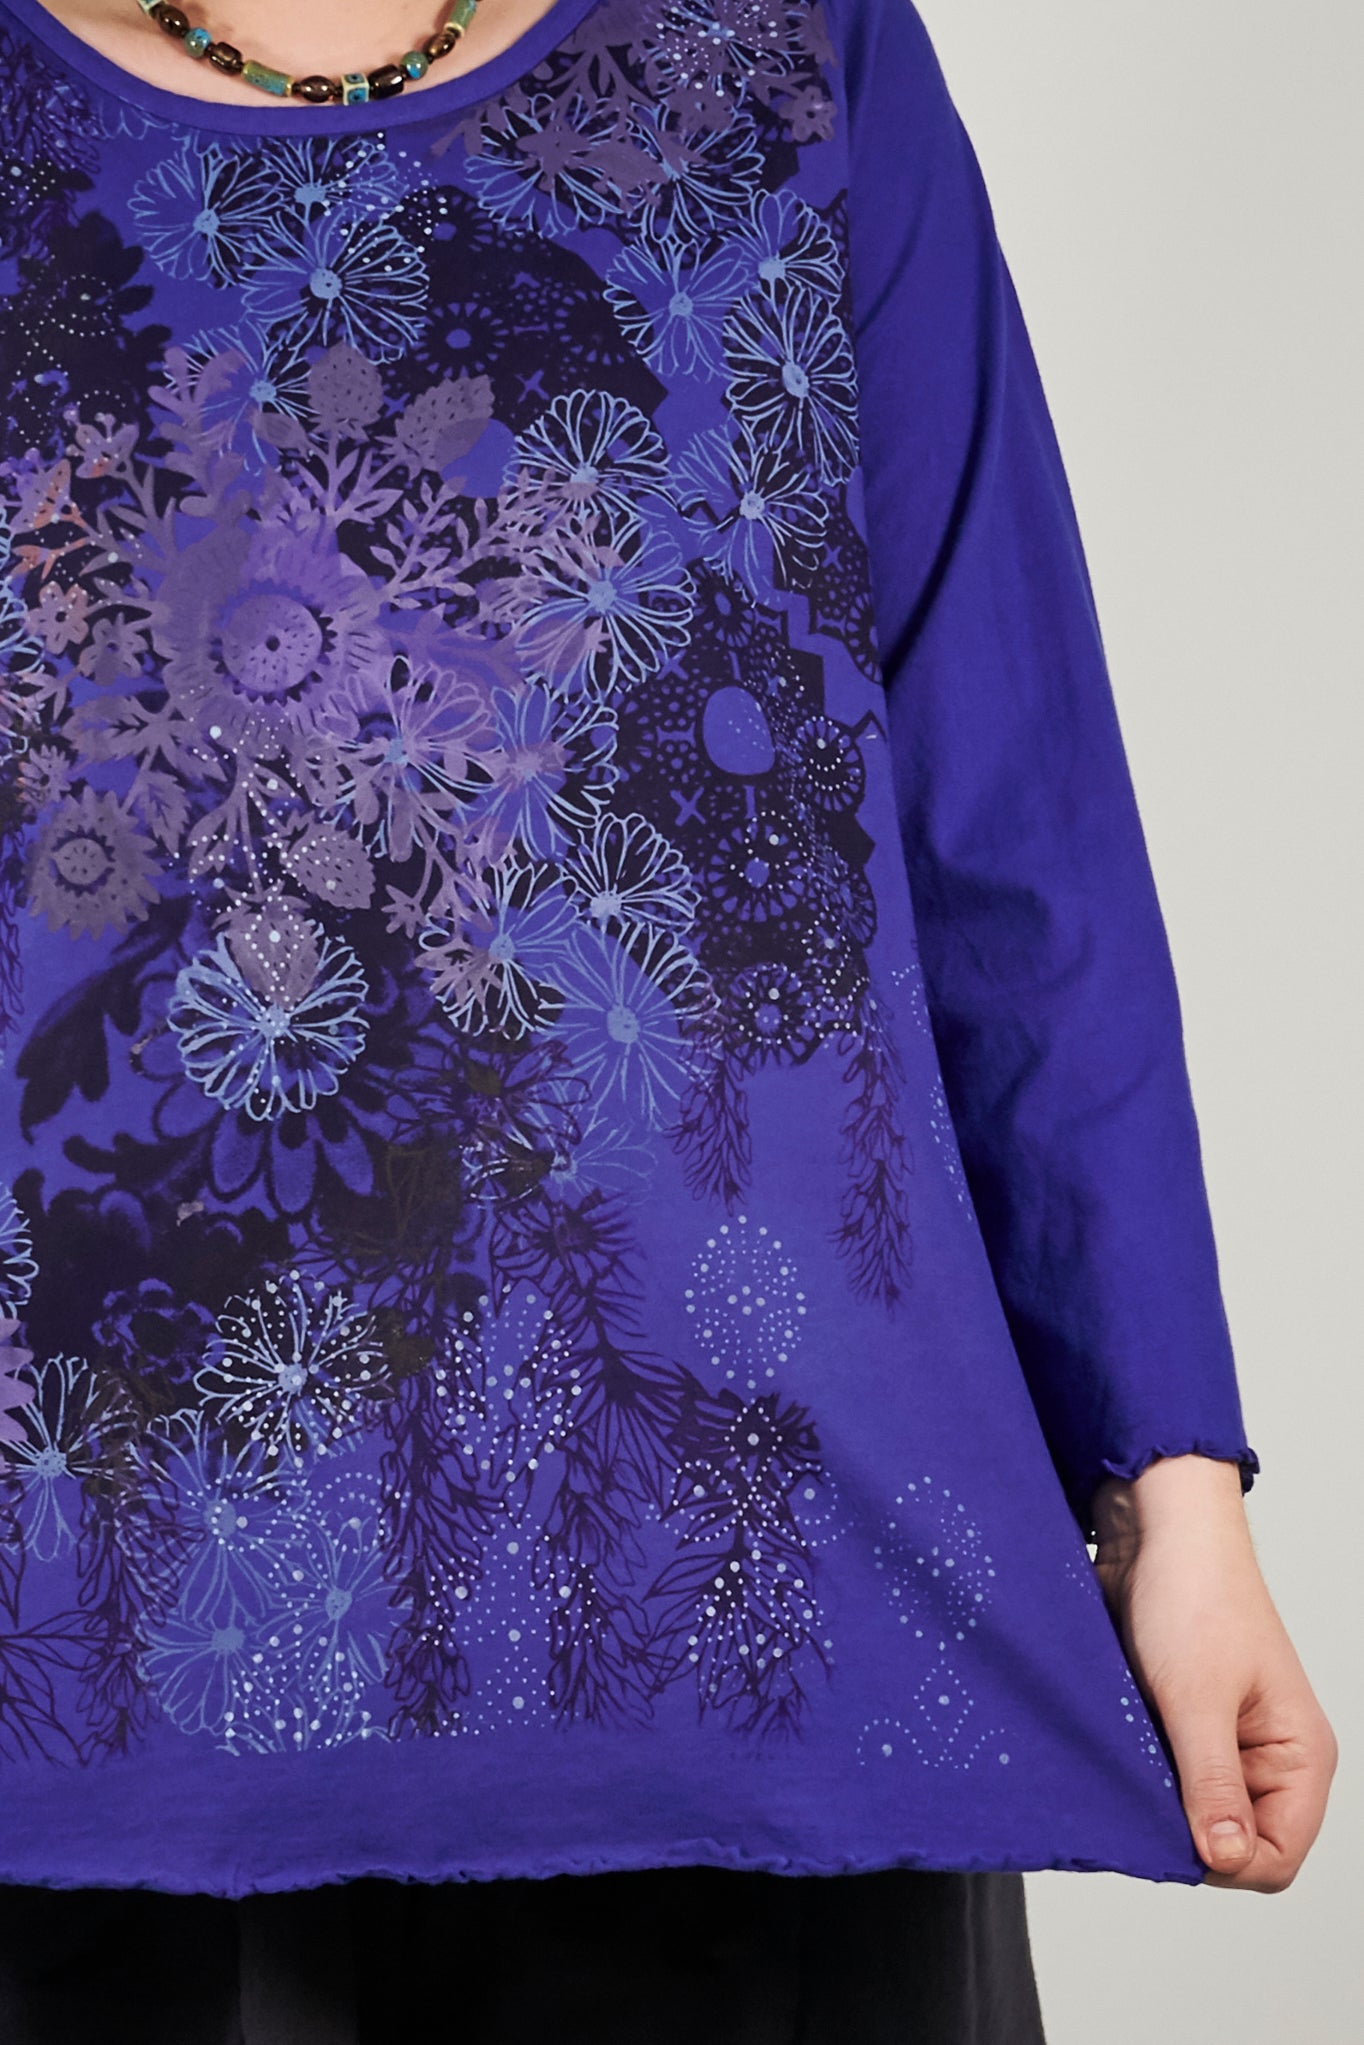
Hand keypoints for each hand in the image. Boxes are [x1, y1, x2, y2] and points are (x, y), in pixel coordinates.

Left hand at [1089, 1454, 1336, 1890]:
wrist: (1156, 1528)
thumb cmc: (1194, 1595)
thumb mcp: (1198, 1699)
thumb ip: (1212, 1784)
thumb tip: (1222, 1859)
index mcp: (1299, 1756)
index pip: (1276, 1858)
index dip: (1224, 1861)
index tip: (1169, 1834)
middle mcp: (1270, 1756)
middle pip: (1235, 1843)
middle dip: (1187, 1831)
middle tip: (1141, 1794)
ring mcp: (1228, 1741)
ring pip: (1195, 1811)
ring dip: (1160, 1800)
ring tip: (1130, 1763)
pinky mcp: (1186, 1723)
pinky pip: (1169, 1776)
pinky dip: (1144, 1772)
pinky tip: (1119, 1751)